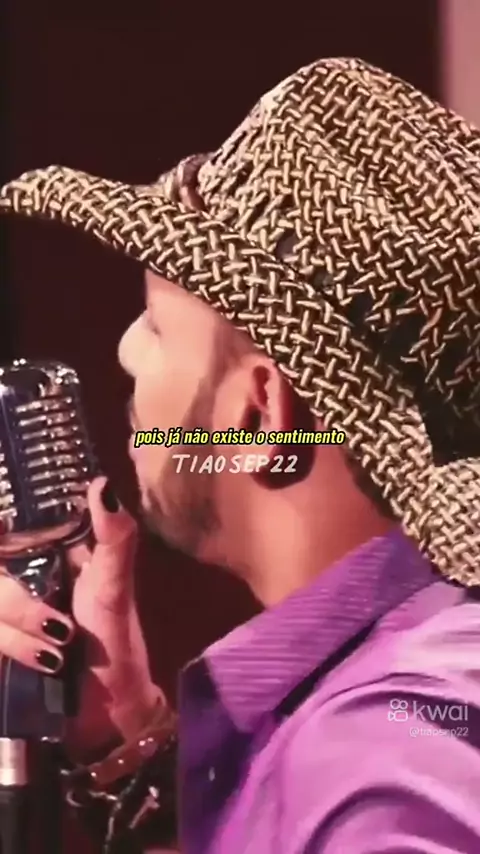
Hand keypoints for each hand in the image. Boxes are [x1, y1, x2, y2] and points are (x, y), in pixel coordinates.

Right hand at [0, 476, 161, 759]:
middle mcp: (18, 575)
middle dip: (17, 604)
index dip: (3, 524)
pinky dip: (17, 648)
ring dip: (19, 631)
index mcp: (45, 551)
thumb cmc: (114, 641)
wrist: (107, 710)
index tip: (6, 525)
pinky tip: (45, 663)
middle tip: (59, 627)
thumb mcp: (114, 587)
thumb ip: (113, 537)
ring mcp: (6, 612)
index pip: (9, 527)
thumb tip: (102, 483)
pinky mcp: (0, 641)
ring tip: (57, 652)